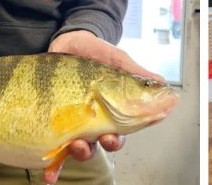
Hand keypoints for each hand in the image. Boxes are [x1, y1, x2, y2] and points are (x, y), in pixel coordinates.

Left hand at [45, 30, 163, 183]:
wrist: (67, 40)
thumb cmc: (95, 51)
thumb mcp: (117, 59)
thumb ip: (136, 73)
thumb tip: (163, 85)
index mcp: (113, 108)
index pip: (122, 130)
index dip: (119, 138)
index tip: (114, 136)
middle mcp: (95, 119)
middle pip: (102, 143)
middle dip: (101, 146)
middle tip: (99, 138)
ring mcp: (75, 122)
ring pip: (81, 148)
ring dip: (80, 153)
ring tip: (74, 145)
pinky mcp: (54, 122)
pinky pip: (53, 148)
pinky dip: (52, 165)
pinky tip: (48, 175)